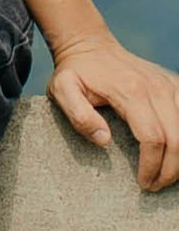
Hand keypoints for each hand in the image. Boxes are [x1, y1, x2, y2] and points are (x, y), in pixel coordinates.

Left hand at [47, 33, 178, 192]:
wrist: (91, 45)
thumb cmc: (75, 72)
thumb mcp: (62, 90)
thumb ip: (78, 115)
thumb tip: (103, 140)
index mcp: (132, 93)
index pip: (153, 138)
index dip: (152, 165)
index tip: (143, 183)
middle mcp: (158, 89)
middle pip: (178, 138)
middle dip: (171, 169)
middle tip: (156, 185)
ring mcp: (170, 86)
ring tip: (167, 175)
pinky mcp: (176, 85)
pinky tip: (177, 154)